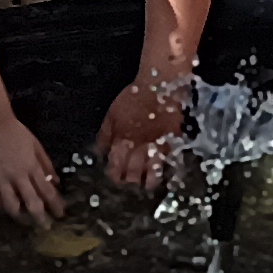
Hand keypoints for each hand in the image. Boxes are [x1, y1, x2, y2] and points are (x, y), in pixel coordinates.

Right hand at [0, 113, 62, 225]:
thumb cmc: (17, 133)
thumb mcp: (37, 146)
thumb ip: (46, 165)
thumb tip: (56, 182)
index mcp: (32, 167)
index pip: (47, 191)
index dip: (55, 204)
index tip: (60, 214)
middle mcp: (18, 175)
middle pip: (31, 202)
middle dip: (40, 217)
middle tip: (45, 226)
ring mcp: (1, 178)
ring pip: (10, 204)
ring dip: (19, 215)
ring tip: (23, 219)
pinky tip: (3, 208)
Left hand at [97, 74, 187, 189]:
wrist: (158, 86)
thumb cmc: (133, 98)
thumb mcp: (112, 114)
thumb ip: (105, 135)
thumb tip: (100, 153)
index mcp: (122, 139)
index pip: (116, 164)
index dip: (114, 175)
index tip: (115, 179)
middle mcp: (138, 146)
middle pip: (133, 171)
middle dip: (130, 181)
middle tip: (130, 186)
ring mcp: (156, 145)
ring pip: (152, 170)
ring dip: (149, 180)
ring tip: (148, 186)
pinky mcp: (172, 141)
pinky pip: (169, 160)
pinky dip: (167, 169)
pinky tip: (166, 175)